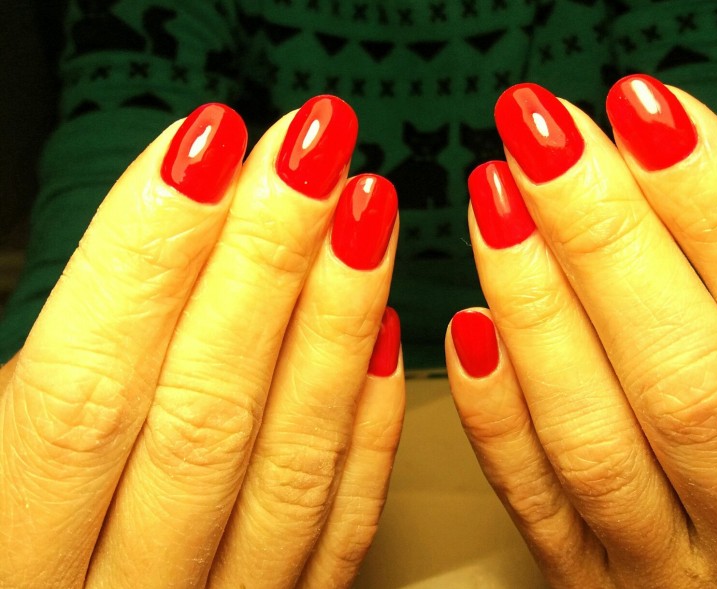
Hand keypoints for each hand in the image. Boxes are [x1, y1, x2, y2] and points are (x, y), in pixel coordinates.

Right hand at [0, 97, 404, 587]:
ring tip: (367, 211)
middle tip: (314, 151)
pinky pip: (340, 529)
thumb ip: (54, 381)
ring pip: (291, 467)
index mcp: (11, 549)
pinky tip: (386, 330)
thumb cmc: (28, 525)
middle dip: (266, 264)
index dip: (148, 256)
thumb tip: (158, 234)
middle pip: (205, 414)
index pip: (84, 388)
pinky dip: (369, 429)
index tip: (209, 143)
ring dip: (336, 325)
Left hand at [447, 75, 716, 586]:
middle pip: (681, 378)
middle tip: (538, 137)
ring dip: (536, 311)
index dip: (714, 208)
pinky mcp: (590, 586)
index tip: (644, 109)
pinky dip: (496, 415)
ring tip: (493, 202)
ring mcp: (671, 567)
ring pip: (594, 442)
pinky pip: (534, 507)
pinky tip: (465, 327)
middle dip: (603, 241)